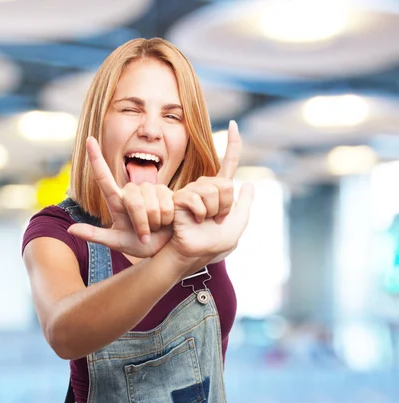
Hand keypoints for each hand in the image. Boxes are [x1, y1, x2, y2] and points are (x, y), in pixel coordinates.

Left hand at [67, 137, 173, 257]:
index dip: (96, 158)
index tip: (89, 139)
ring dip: (153, 221)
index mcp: (116, 201)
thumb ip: (94, 235)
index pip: (104, 178)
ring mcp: (150, 190)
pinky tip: (168, 221)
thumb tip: (70, 229)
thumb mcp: (116, 242)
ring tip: (155, 228)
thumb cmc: (139, 245)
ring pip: (150, 203)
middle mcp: (132, 192)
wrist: (165, 248)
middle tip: (144, 235)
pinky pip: (165, 203)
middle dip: (140, 222)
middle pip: (133, 201)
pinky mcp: (166, 192)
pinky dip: (166, 217)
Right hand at [167, 121, 252, 272]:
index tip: (234, 124)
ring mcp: (192, 192)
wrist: (194, 253)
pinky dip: (201, 213)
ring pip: (214, 191)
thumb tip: (247, 183)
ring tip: (204, 222)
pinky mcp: (180, 199)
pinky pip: (198, 199)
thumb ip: (245, 205)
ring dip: (214, 212)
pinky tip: (194, 221)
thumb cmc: (213, 244)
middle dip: (226, 206)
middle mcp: (205, 187)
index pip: (228, 164)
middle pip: (226, 184)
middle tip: (216, 220)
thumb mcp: (237, 225)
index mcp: (219, 191)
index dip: (233, 145)